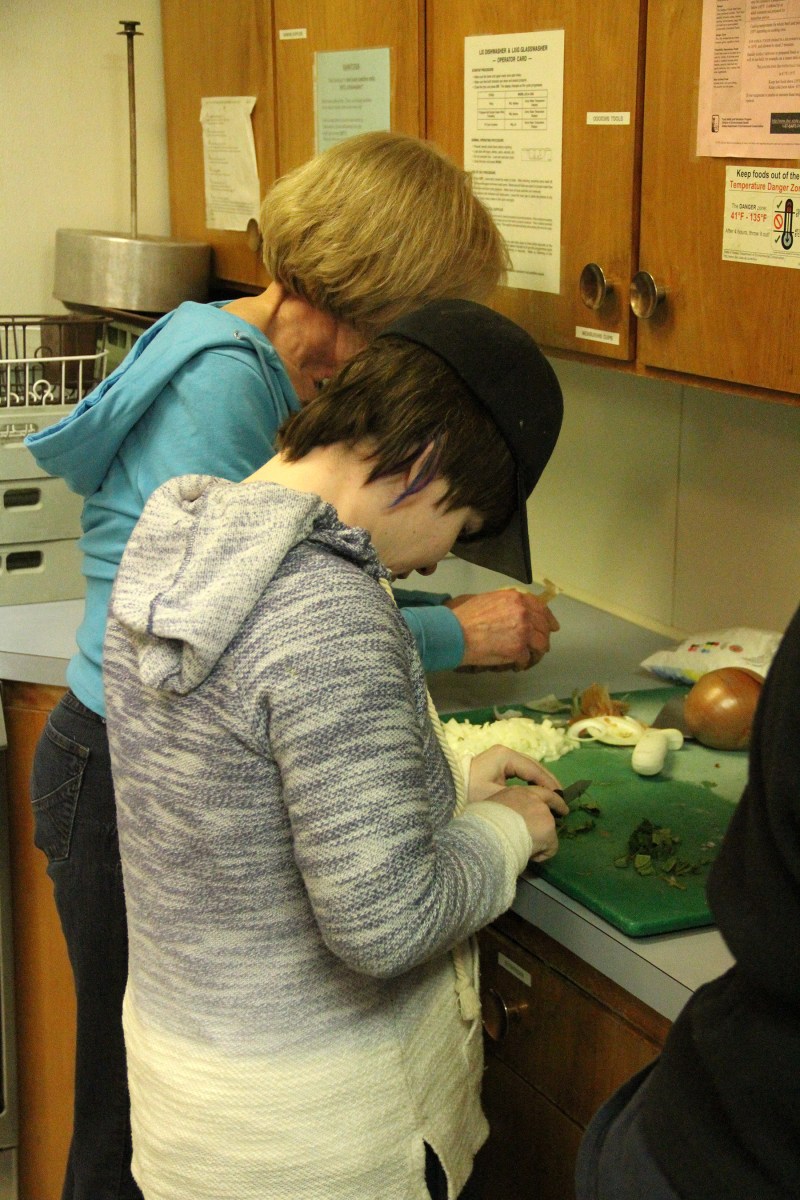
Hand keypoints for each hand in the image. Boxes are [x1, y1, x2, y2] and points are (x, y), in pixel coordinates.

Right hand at [445, 589, 559, 670]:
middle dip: (543, 637)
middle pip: (543, 627)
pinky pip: (526, 659)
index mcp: (516, 598)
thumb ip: (506, 604)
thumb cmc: (464, 616)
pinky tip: (516, 664)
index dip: (548, 618)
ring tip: (528, 657)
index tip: (553, 627)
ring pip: (541, 644)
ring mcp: (523, 632)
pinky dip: (522, 663)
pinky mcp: (518, 650)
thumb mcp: (487, 599)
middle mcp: (523, 613)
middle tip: (540, 646)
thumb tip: (513, 612)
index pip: (541, 607)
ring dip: (536, 652)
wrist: (454, 632)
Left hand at [467, 745, 562, 803]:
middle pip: (533, 767)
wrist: (445, 792)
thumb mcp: (496, 796)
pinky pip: (520, 773)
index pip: (534, 769)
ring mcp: (501, 758)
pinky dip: (531, 783)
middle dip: (548, 782)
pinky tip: (538, 795)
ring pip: (528, 770)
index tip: (561, 800)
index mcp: (505, 756)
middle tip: (562, 800)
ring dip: (541, 783)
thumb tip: (544, 800)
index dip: (549, 784)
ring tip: (554, 798)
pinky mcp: (497, 766)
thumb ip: (522, 796)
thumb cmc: (469, 794)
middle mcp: (505, 752)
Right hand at [488, 785, 567, 862]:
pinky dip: (542, 854)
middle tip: (563, 812)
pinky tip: (529, 856)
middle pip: (550, 800)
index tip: (551, 801)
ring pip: (548, 829)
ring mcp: (543, 814)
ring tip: (525, 849)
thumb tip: (506, 821)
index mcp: (515, 792)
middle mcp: (532, 798)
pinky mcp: (549, 831)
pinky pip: (550, 848)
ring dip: (540, 838)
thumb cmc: (483, 825)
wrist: (487, 837)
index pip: (535, 790)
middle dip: (558, 806)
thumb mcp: (491, 809)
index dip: (545, 796)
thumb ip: (503, 810)